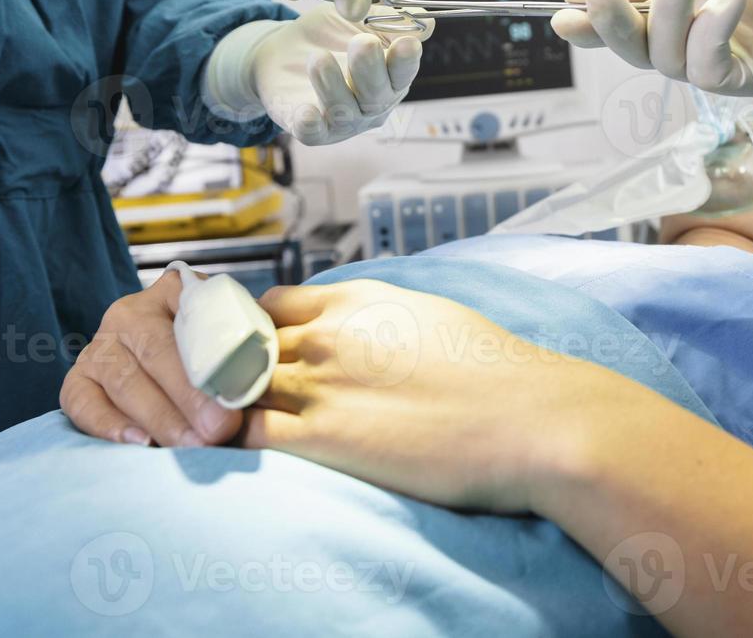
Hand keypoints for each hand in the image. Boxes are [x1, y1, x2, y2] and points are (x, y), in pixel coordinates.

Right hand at [60, 268, 240, 447]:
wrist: (172, 361)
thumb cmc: (215, 355)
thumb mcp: (231, 339)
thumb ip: (245, 350)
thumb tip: (260, 383)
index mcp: (172, 293)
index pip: (192, 322)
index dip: (213, 363)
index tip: (234, 403)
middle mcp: (128, 314)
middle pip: (155, 352)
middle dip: (188, 397)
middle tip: (216, 432)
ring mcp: (98, 347)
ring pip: (123, 380)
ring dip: (158, 417)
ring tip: (188, 446)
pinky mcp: (77, 380)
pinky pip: (82, 402)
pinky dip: (108, 425)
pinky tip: (138, 443)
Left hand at [208, 7, 431, 146]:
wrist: (283, 52)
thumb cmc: (329, 36)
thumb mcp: (356, 19)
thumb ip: (388, 21)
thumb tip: (426, 22)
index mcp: (390, 77)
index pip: (403, 73)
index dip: (406, 61)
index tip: (406, 44)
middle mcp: (372, 104)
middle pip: (377, 95)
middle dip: (370, 69)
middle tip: (363, 43)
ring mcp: (343, 120)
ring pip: (344, 110)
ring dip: (333, 84)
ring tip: (318, 58)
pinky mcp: (312, 129)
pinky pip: (314, 132)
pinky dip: (311, 124)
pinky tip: (306, 112)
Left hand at [240, 280, 620, 512]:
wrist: (531, 419)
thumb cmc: (499, 374)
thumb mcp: (433, 317)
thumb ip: (385, 320)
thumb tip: (375, 335)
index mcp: (357, 298)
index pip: (271, 304)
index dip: (254, 332)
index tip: (255, 357)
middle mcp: (330, 331)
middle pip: (243, 342)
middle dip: (231, 369)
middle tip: (230, 398)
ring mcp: (321, 380)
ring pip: (234, 383)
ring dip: (223, 405)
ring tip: (221, 429)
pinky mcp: (323, 435)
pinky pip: (246, 432)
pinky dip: (229, 440)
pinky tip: (232, 454)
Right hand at [551, 0, 752, 95]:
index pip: (632, 23)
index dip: (596, 23)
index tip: (562, 16)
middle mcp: (709, 34)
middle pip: (640, 52)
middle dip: (615, 26)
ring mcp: (738, 57)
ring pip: (670, 60)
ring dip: (670, 11)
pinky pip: (713, 72)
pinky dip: (709, 33)